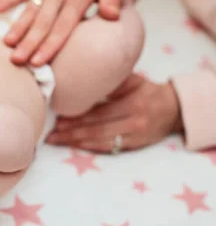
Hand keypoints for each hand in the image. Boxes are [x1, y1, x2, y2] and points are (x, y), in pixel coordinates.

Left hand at [45, 74, 183, 152]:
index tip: (58, 117)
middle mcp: (134, 122)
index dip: (77, 117)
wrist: (174, 109)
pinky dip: (89, 147)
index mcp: (133, 104)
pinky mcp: (133, 146)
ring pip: (99, 141)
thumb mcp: (133, 81)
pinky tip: (74, 146)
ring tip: (55, 140)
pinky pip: (108, 148)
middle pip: (96, 128)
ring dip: (75, 141)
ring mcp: (134, 136)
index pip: (99, 112)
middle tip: (51, 132)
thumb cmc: (147, 91)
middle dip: (71, 131)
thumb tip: (81, 77)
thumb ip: (111, 81)